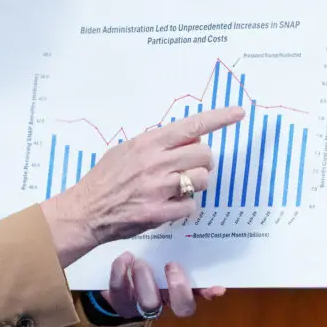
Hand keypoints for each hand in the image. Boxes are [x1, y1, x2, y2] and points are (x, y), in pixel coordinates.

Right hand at [43, 106, 244, 265]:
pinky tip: (170, 205)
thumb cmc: (106, 178)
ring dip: (195, 184)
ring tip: (177, 187)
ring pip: (202, 180)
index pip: (192, 125)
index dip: (219, 118)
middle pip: (205, 155)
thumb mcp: (127, 149)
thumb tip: (191, 139)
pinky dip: (185, 206)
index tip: (239, 113)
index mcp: (149, 143)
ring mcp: (160, 188)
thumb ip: (158, 143)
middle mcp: (157, 162)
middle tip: (190, 167)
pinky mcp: (160, 213)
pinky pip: (191, 206)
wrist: (86, 210)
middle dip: (203, 161)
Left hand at [103, 251, 224, 318]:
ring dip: (146, 281)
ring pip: (150, 303)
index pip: (201, 296)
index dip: (207, 294)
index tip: (217, 286)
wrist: (114, 273)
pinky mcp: (120, 301)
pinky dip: (121, 272)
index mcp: (179, 292)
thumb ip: (178, 249)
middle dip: (179, 288)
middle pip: (182, 308)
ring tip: (140, 261)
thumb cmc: (147, 260)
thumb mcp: (162, 254)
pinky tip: (125, 257)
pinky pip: (120, 291)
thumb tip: (195, 221)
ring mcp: (141, 306)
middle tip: (170, 265)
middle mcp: (164, 303)